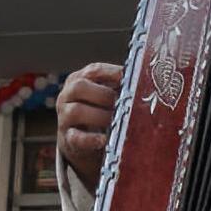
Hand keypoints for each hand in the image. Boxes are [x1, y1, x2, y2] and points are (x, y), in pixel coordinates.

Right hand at [56, 62, 122, 187]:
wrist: (77, 138)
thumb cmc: (97, 111)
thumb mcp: (104, 95)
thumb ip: (118, 88)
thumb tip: (145, 85)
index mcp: (79, 79)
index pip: (93, 70)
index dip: (113, 73)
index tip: (132, 78)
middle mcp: (67, 95)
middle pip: (80, 87)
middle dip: (105, 95)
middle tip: (124, 103)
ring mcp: (64, 117)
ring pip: (77, 111)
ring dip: (100, 116)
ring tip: (118, 122)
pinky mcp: (67, 138)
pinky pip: (76, 137)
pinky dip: (91, 139)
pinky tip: (104, 140)